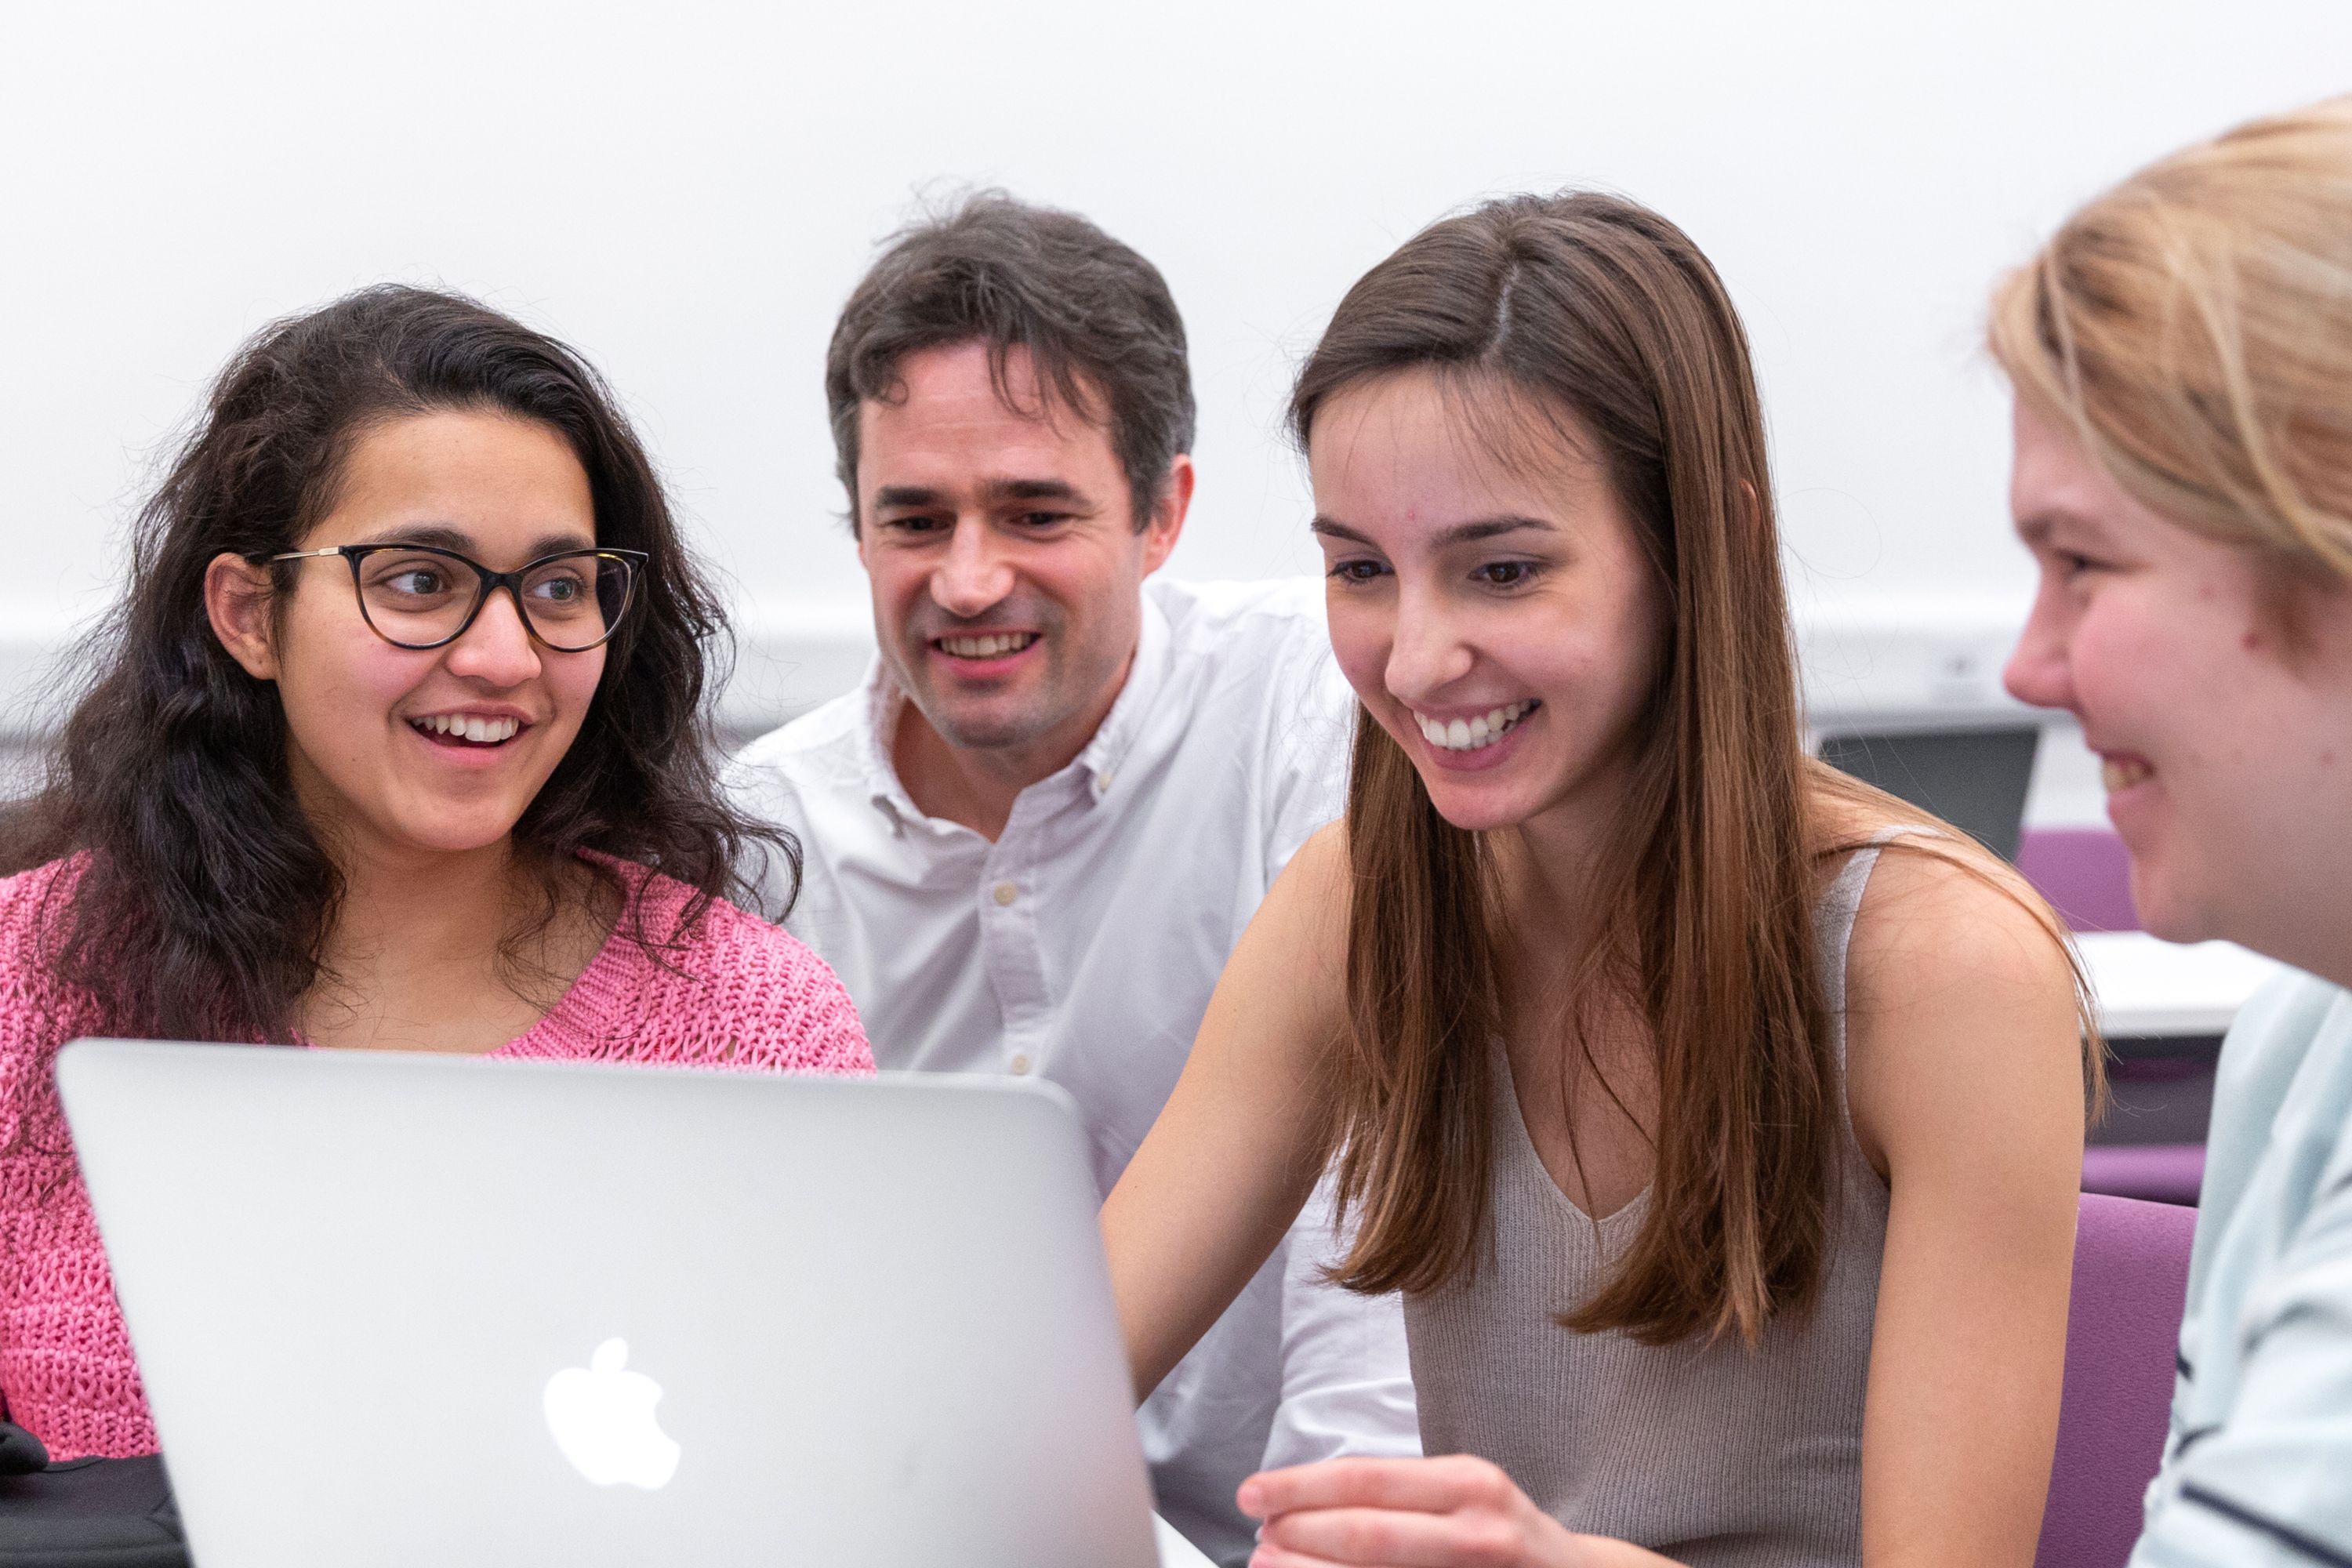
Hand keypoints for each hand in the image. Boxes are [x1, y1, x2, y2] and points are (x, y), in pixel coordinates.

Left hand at [1237, 1455, 1642, 1566]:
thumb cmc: (1504, 1533)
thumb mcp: (1464, 1492)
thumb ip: (1398, 1492)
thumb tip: (1302, 1500)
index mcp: (1469, 1483)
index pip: (1364, 1479)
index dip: (1298, 1487)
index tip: (1253, 1493)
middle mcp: (1477, 1531)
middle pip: (1363, 1534)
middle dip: (1297, 1534)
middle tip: (1258, 1538)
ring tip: (1270, 1566)